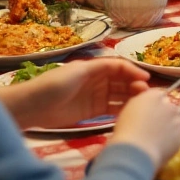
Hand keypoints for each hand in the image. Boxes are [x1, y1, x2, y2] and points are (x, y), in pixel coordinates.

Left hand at [0, 58, 150, 129]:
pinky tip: (131, 113)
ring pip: (118, 95)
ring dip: (130, 98)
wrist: (33, 107)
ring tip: (142, 105)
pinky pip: (111, 110)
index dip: (133, 71)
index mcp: (94, 67)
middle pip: (121, 81)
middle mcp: (97, 80)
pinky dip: (121, 110)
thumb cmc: (53, 85)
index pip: (119, 67)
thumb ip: (99, 68)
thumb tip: (123, 65)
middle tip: (146, 94)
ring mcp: (95, 97)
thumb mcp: (77, 71)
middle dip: (135, 86)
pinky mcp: (92, 112)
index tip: (145, 80)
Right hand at [106, 88, 179, 167]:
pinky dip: (176, 136)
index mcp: (152, 96)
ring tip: (162, 136)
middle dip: (164, 114)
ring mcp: (177, 118)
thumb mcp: (128, 111)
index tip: (149, 113)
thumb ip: (140, 104)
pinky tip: (166, 143)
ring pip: (179, 118)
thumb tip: (144, 102)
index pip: (158, 94)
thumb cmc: (125, 132)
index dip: (154, 104)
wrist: (136, 151)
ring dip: (173, 124)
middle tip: (155, 126)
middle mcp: (167, 104)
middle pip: (169, 106)